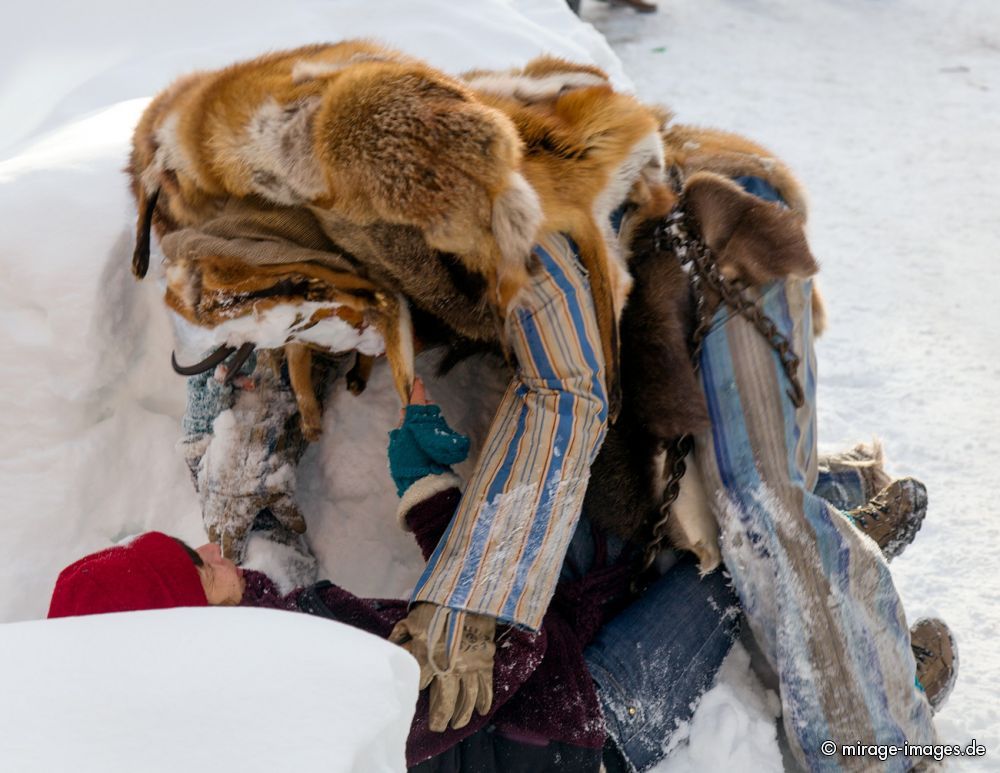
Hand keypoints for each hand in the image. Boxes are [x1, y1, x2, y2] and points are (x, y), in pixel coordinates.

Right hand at [387, 384, 469, 496]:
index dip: (417, 388)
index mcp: (416, 420)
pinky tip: (424, 441)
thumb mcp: (398, 444)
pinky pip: (437, 430)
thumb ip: (402, 427)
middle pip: (428, 408)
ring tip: (417, 430)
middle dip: (422, 407)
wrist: (425, 481)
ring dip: (426, 420)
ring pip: (433, 420)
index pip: (418, 399)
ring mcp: (440, 432)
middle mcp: (431, 423)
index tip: (418, 380)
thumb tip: (405, 413)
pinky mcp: (447, 441)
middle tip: (414, 412)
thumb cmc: (406, 463)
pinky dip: (430, 431)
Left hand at [389, 603, 495, 731]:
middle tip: (439, 727)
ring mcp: (470, 667)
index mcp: (428, 659)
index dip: (414, 692)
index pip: (418, 684)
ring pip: (468, 699)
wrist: (467, 596)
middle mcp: (449, 668)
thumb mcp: (412, 621)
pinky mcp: (485, 662)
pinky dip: (485, 701)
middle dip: (441, 718)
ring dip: (463, 714)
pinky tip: (482, 711)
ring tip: (458, 724)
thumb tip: (390, 649)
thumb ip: (401, 638)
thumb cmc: (436, 607)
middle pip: (446, 702)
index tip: (411, 700)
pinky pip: (486, 687)